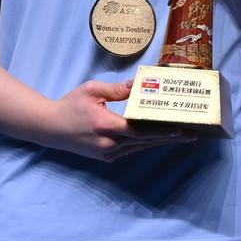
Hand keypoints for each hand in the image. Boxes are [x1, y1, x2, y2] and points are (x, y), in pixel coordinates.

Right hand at [38, 79, 194, 161]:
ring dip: (161, 142)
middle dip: (169, 138)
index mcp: (106, 125)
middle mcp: (109, 144)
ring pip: (140, 147)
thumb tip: (138, 84)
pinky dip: (146, 144)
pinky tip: (160, 139)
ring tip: (182, 137)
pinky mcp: (106, 157)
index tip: (179, 128)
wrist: (49, 128)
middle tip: (191, 134)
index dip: (161, 131)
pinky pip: (131, 150)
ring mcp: (107, 153)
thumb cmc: (70, 105)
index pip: (140, 130)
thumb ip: (117, 89)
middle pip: (145, 141)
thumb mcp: (92, 90)